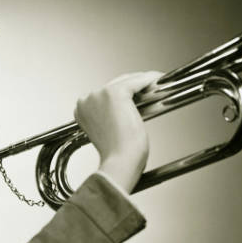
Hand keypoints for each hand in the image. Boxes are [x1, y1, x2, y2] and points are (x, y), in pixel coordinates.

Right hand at [74, 71, 161, 192]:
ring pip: (127, 80)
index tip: (139, 96)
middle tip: (152, 91)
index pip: (105, 94)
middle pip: (115, 84)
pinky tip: (160, 82)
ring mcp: (100, 94)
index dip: (124, 94)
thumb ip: (111, 117)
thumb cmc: (117, 154)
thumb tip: (129, 106)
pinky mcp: (115, 92)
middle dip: (135, 87)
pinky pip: (138, 80)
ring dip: (143, 83)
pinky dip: (150, 80)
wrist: (120, 162)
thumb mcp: (109, 132)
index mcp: (81, 110)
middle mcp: (87, 99)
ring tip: (158, 87)